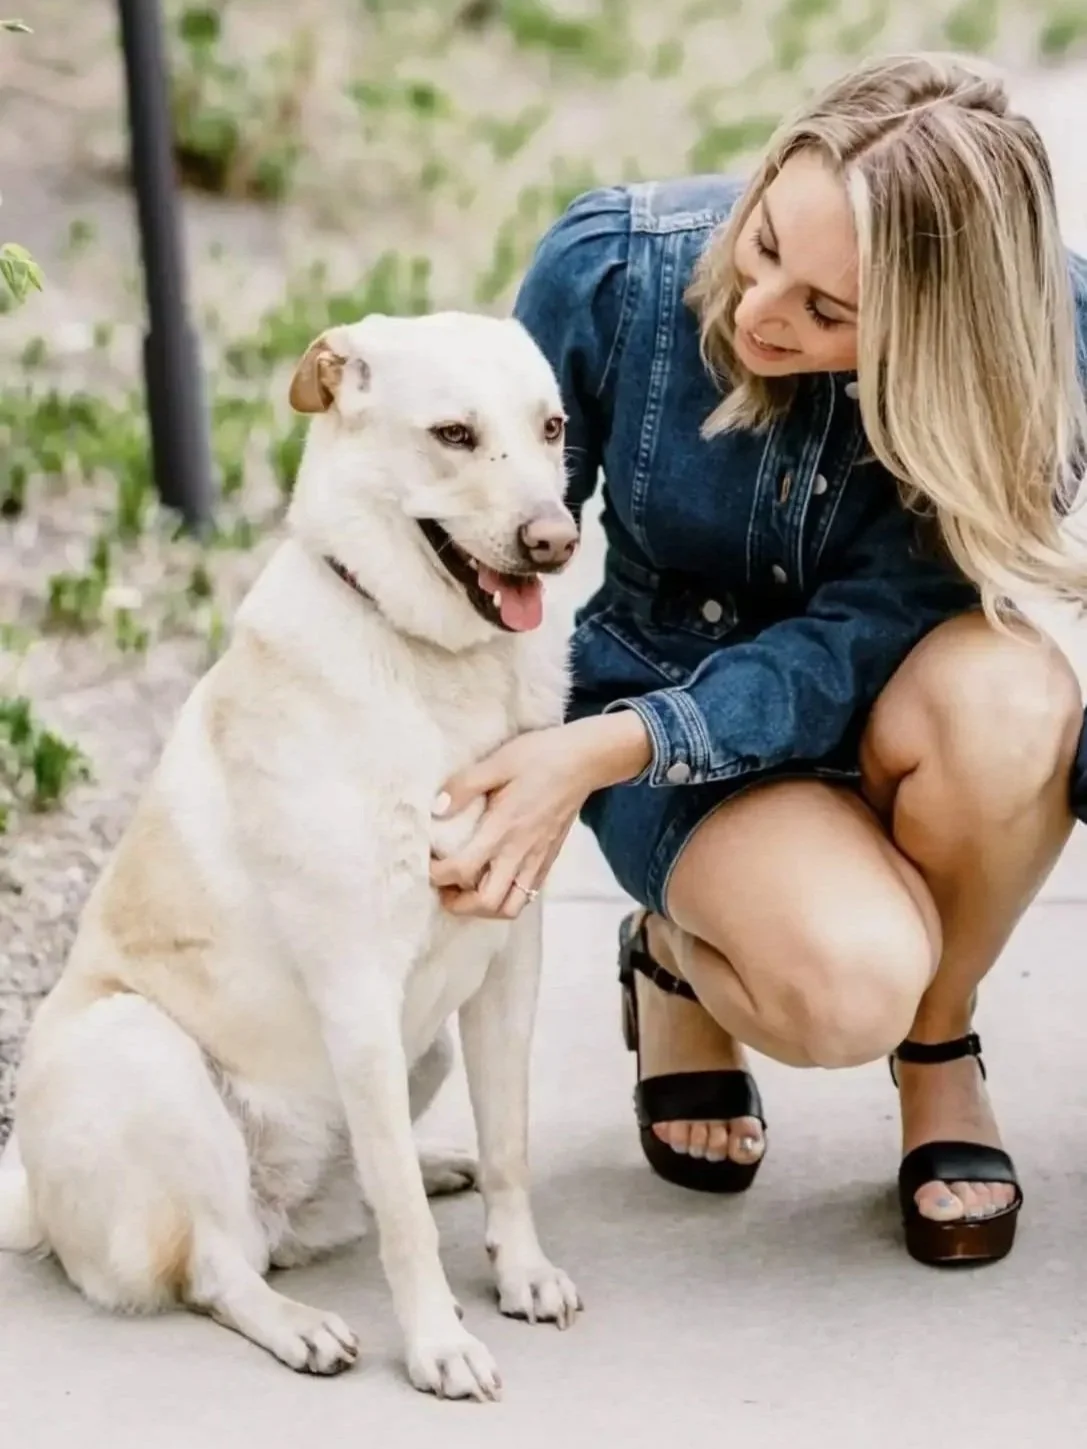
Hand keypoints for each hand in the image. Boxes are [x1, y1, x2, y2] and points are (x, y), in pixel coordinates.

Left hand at [430, 712, 650, 918]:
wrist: (585, 761)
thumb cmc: (541, 757)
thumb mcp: (498, 761)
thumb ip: (464, 786)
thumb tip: (436, 809)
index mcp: (504, 829)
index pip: (463, 869)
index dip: (436, 874)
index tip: (425, 863)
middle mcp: (521, 852)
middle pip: (487, 903)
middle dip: (458, 903)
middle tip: (442, 886)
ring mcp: (538, 860)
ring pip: (510, 908)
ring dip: (483, 908)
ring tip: (466, 889)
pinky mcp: (549, 860)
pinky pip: (527, 896)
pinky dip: (505, 899)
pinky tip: (492, 880)